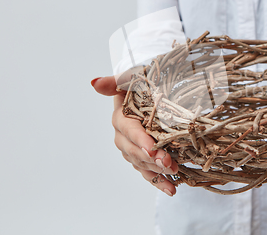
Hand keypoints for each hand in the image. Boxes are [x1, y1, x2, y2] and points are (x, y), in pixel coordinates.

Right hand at [92, 76, 178, 195]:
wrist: (152, 91)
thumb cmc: (141, 83)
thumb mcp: (131, 78)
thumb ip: (115, 81)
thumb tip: (95, 82)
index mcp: (120, 117)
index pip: (128, 130)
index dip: (139, 139)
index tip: (152, 147)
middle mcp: (123, 136)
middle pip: (134, 150)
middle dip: (151, 157)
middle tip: (168, 162)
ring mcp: (132, 149)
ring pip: (141, 163)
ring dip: (156, 170)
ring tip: (172, 174)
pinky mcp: (142, 157)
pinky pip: (148, 172)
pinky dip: (159, 181)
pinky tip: (170, 189)